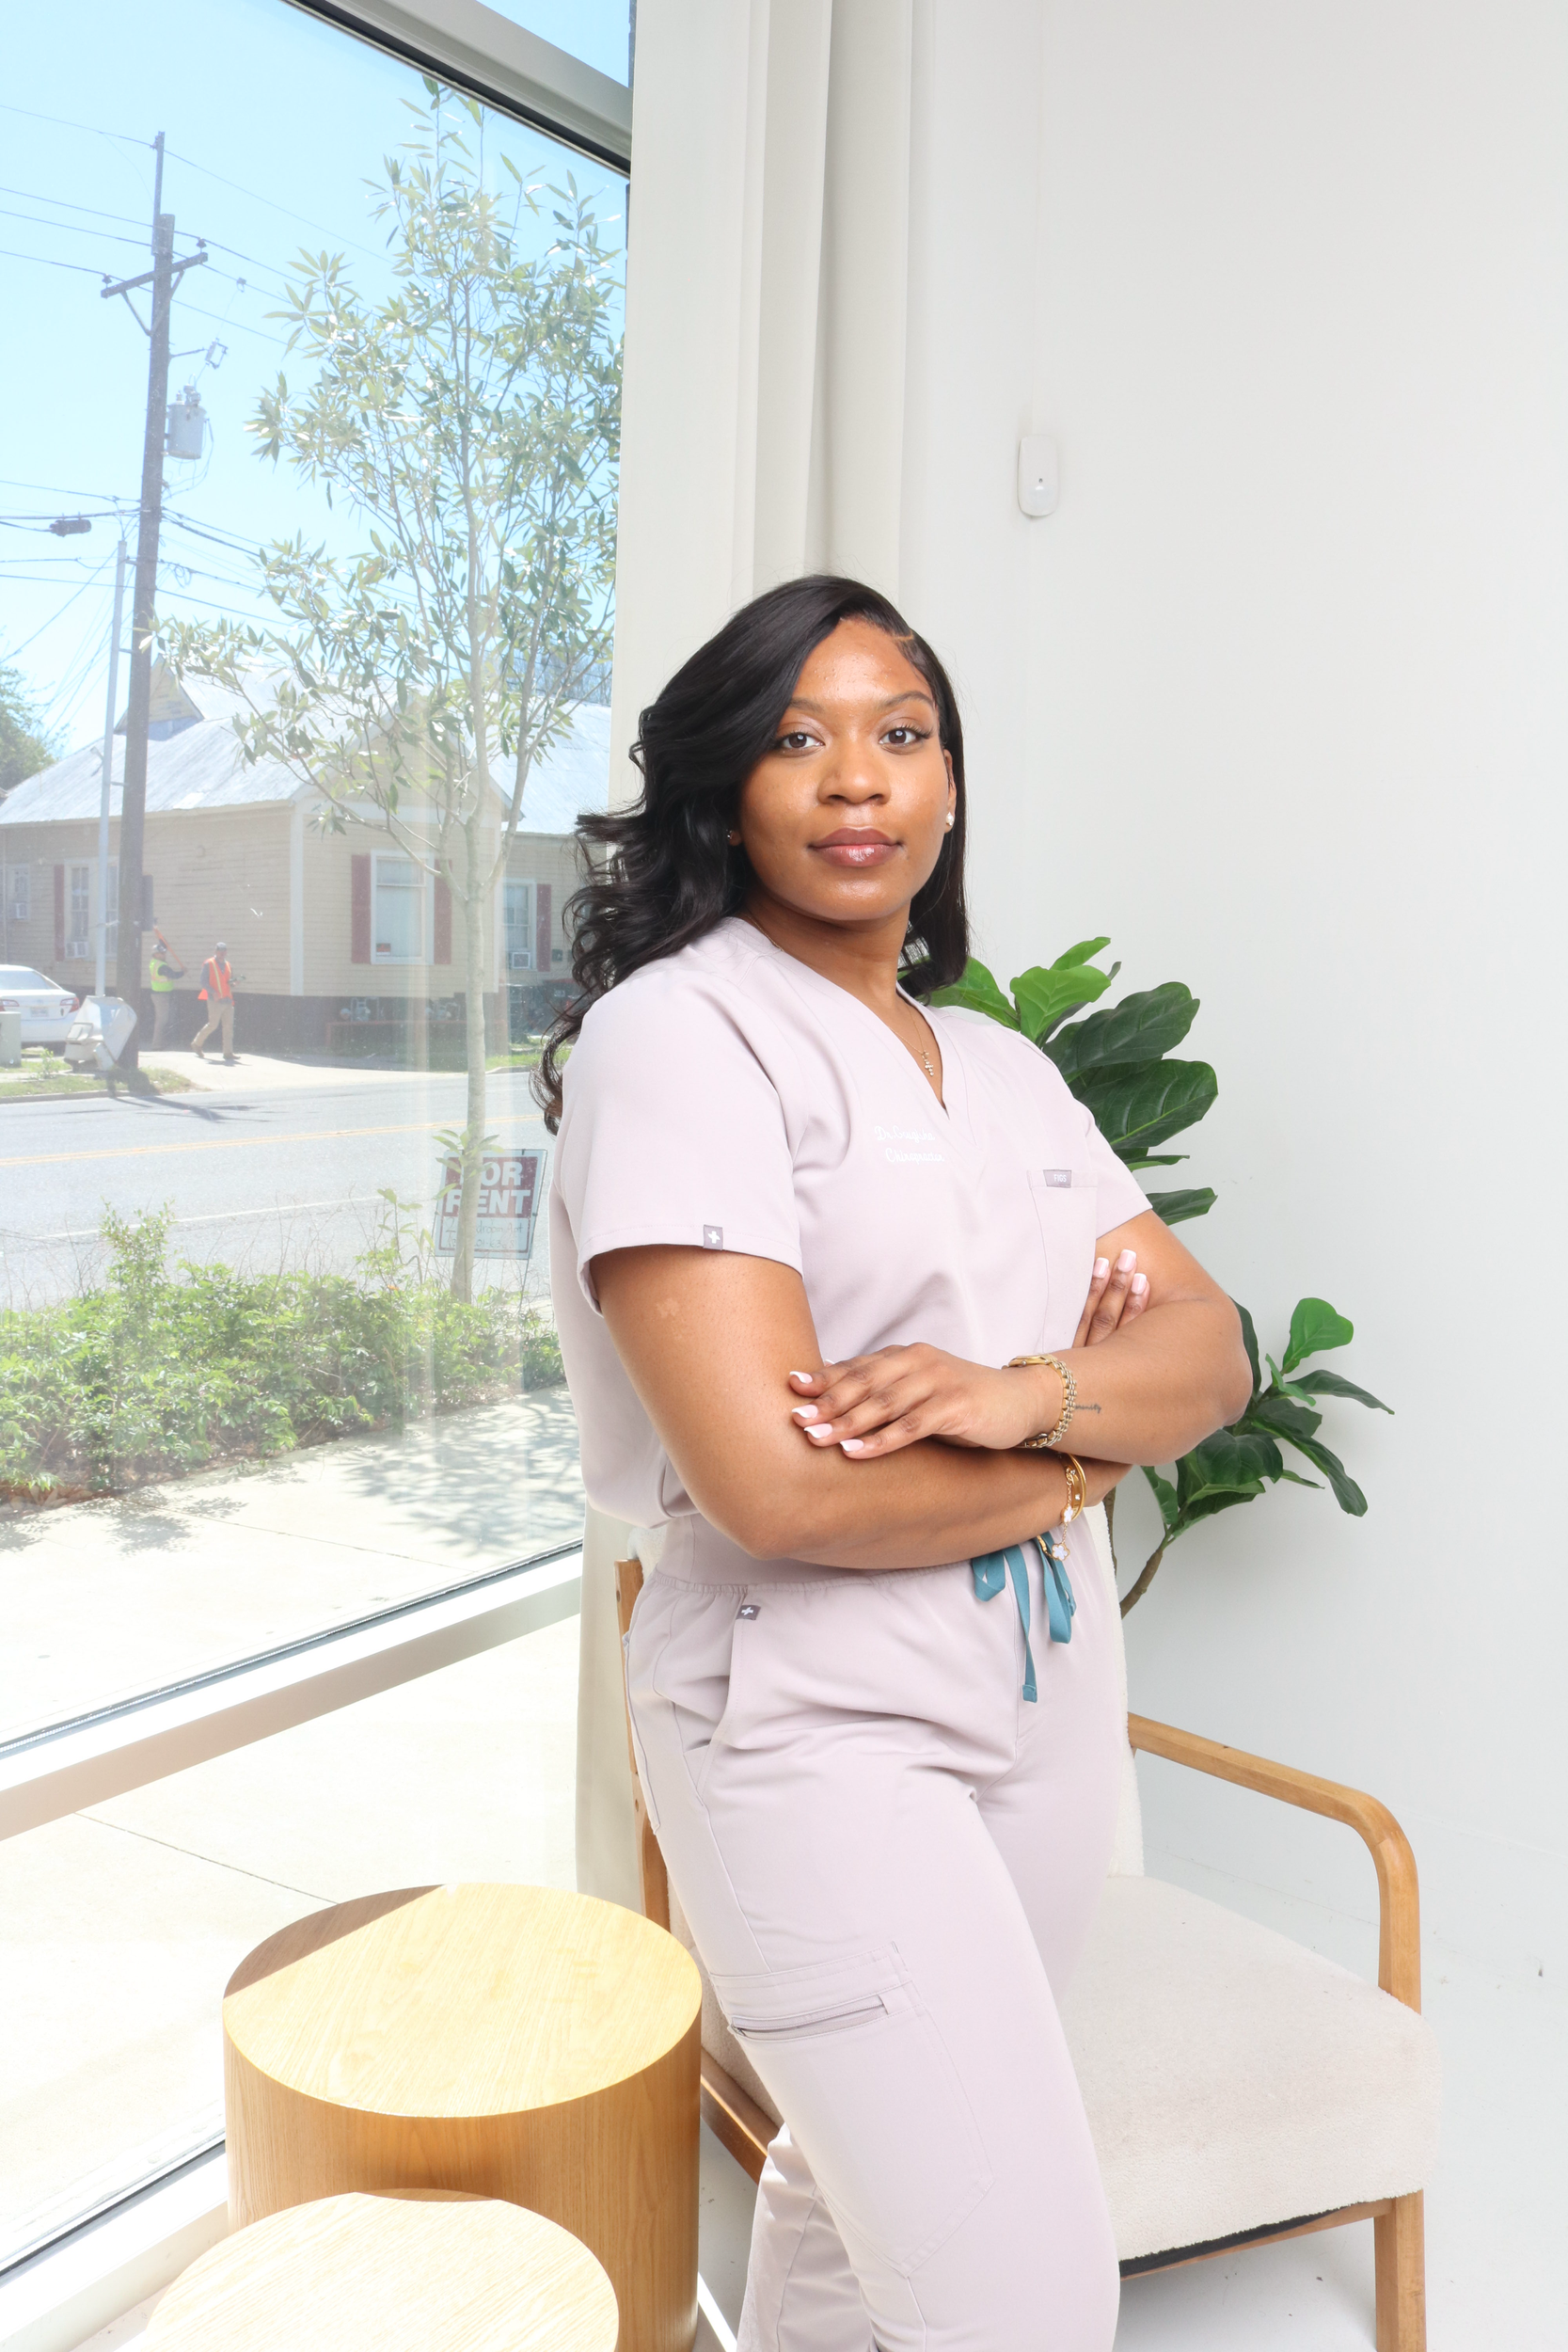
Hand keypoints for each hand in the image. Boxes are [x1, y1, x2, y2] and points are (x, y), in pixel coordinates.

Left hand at [788, 1248, 1149, 1460]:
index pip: (856, 1367)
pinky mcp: (956, 1407)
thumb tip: (835, 1407)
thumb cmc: (963, 1401)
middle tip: (795, 1420)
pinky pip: (912, 1426)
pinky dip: (882, 1440)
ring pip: (883, 1404)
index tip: (790, 1388)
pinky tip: (857, 1453)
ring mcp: (937, 1383)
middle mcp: (917, 1363)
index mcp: (904, 1357)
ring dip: (847, 1423)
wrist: (1022, 1402)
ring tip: (817, 1439)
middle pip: (863, 1383)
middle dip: (827, 1403)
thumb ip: (884, 1394)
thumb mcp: (919, 1392)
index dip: (823, 1378)